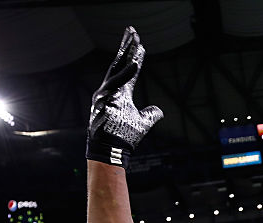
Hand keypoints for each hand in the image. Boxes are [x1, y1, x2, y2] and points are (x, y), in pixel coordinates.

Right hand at [87, 27, 163, 168]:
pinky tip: (135, 64)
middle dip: (127, 47)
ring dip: (127, 56)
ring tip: (137, 43)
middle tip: (133, 31)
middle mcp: (111, 90)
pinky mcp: (103, 101)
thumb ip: (151, 114)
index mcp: (120, 93)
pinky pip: (115, 84)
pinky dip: (125, 75)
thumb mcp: (143, 123)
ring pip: (117, 70)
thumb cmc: (124, 137)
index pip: (128, 70)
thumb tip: (159, 110)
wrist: (111, 151)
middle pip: (120, 64)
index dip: (135, 57)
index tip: (140, 43)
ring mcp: (105, 94)